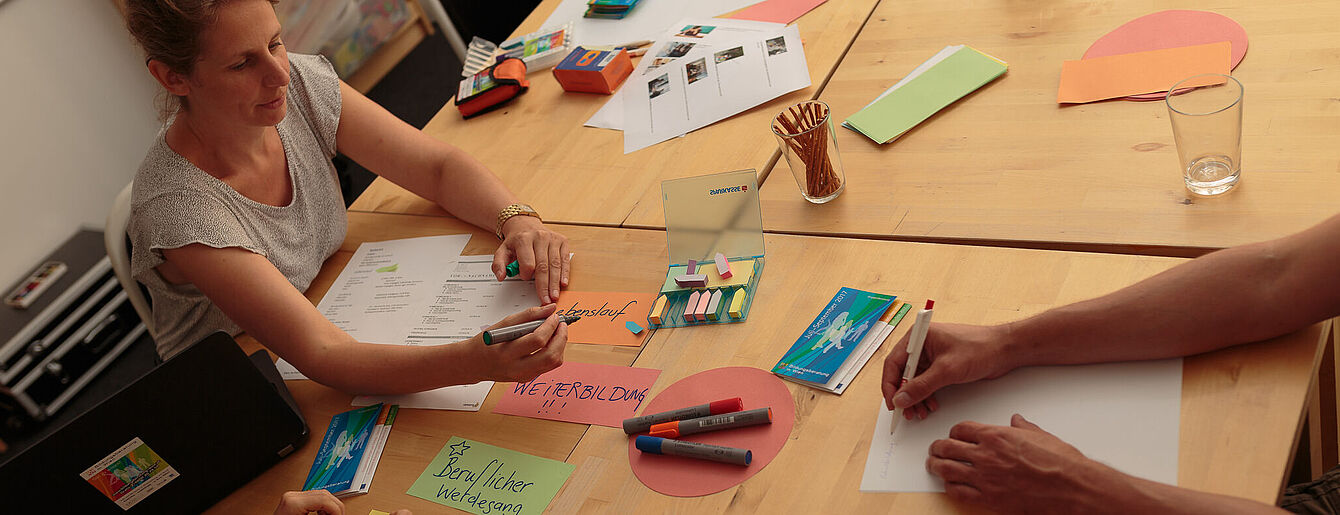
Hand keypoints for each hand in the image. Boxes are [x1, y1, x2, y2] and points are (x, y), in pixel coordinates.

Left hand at [273, 490, 342, 514]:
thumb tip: (337, 514)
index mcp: (293, 502)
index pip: (324, 498)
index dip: (336, 509)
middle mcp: (292, 496)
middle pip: (324, 494)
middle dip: (335, 507)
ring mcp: (292, 497)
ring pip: (321, 494)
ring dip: (329, 507)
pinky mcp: (294, 500)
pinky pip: (314, 498)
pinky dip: (322, 506)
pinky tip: (322, 514)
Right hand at [469, 304, 567, 381]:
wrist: (474, 363)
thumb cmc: (486, 342)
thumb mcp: (503, 324)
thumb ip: (528, 315)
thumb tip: (550, 309)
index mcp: (507, 353)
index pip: (537, 340)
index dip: (550, 327)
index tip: (554, 316)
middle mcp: (516, 368)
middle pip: (550, 356)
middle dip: (561, 338)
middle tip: (562, 325)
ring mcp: (523, 376)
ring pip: (553, 363)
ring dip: (560, 346)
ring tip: (557, 332)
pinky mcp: (527, 379)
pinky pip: (548, 367)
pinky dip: (553, 352)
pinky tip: (549, 342)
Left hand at [493, 216, 570, 303]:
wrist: (526, 225)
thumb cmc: (516, 241)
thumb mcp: (503, 250)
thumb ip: (498, 264)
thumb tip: (501, 277)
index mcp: (524, 239)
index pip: (528, 262)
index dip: (526, 274)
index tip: (524, 279)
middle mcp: (540, 237)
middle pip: (543, 266)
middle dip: (544, 286)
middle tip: (546, 300)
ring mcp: (553, 239)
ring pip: (555, 265)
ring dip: (555, 283)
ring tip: (554, 296)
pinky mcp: (562, 241)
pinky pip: (565, 260)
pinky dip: (564, 273)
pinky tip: (563, 283)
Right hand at [881, 323, 1015, 418]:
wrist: (1005, 349)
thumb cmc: (979, 348)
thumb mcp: (946, 370)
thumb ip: (921, 386)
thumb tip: (900, 399)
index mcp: (918, 337)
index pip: (894, 363)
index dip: (890, 385)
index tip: (892, 403)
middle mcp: (921, 345)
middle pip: (902, 373)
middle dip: (904, 395)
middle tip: (906, 412)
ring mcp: (931, 355)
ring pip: (914, 381)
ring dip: (916, 398)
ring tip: (920, 412)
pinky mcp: (941, 365)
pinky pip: (926, 382)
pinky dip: (926, 395)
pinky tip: (931, 405)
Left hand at [927, 414, 1117, 512]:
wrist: (1072, 487)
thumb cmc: (1060, 462)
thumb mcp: (1040, 435)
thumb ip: (1022, 427)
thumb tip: (1016, 420)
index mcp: (996, 435)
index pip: (961, 429)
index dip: (953, 432)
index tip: (952, 435)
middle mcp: (986, 454)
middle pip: (948, 447)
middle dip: (938, 448)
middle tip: (935, 449)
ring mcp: (985, 477)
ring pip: (947, 469)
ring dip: (937, 466)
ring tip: (934, 466)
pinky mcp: (989, 498)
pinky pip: (958, 492)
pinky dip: (950, 488)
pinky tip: (950, 486)